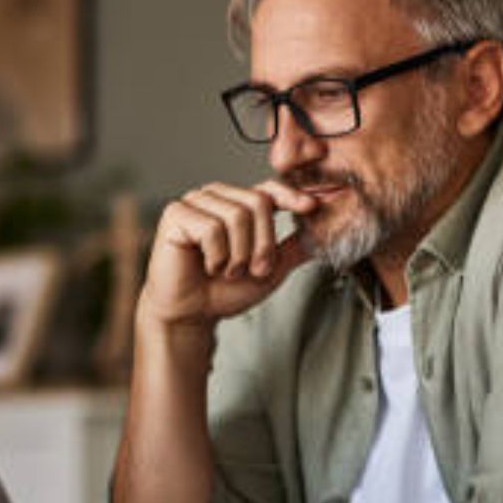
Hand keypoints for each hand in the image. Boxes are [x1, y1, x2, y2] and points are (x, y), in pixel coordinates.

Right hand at [139, 180, 316, 328]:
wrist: (193, 314)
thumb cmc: (224, 291)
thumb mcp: (271, 269)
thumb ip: (294, 248)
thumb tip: (326, 232)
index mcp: (238, 204)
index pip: (269, 189)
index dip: (291, 196)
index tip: (311, 207)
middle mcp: (217, 197)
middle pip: (258, 203)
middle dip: (262, 245)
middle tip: (251, 270)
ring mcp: (195, 202)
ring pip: (236, 216)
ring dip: (238, 256)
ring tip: (226, 271)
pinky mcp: (176, 213)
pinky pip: (211, 229)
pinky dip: (216, 257)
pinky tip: (206, 266)